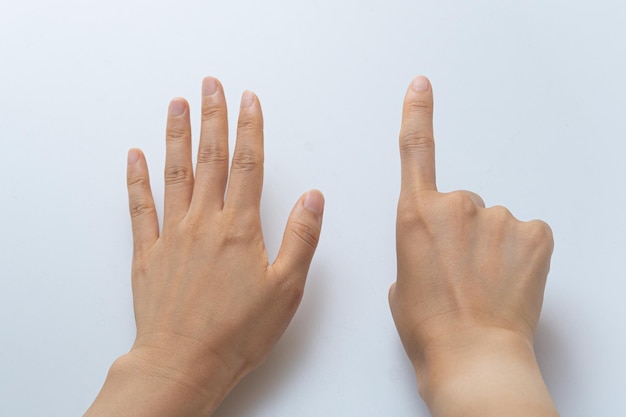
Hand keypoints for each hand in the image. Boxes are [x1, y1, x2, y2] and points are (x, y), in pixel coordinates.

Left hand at [85, 77, 323, 416]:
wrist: (184, 362)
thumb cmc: (237, 331)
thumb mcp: (286, 289)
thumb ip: (301, 238)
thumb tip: (313, 199)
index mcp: (239, 228)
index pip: (247, 165)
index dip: (250, 129)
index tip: (249, 101)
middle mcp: (204, 223)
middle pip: (210, 159)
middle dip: (213, 118)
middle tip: (211, 86)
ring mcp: (173, 235)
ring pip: (175, 174)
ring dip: (177, 136)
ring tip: (177, 105)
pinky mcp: (148, 253)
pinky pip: (140, 208)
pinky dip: (136, 179)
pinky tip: (135, 155)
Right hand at [389, 76, 558, 415]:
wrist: (473, 358)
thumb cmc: (429, 328)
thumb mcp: (403, 283)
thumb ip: (418, 249)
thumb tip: (439, 251)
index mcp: (416, 216)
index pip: (415, 150)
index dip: (417, 114)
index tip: (421, 87)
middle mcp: (456, 206)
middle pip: (463, 204)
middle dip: (464, 233)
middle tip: (461, 274)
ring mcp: (498, 217)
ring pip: (496, 223)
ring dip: (492, 248)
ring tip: (485, 285)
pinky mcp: (533, 232)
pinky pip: (527, 234)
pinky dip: (522, 254)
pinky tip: (511, 281)